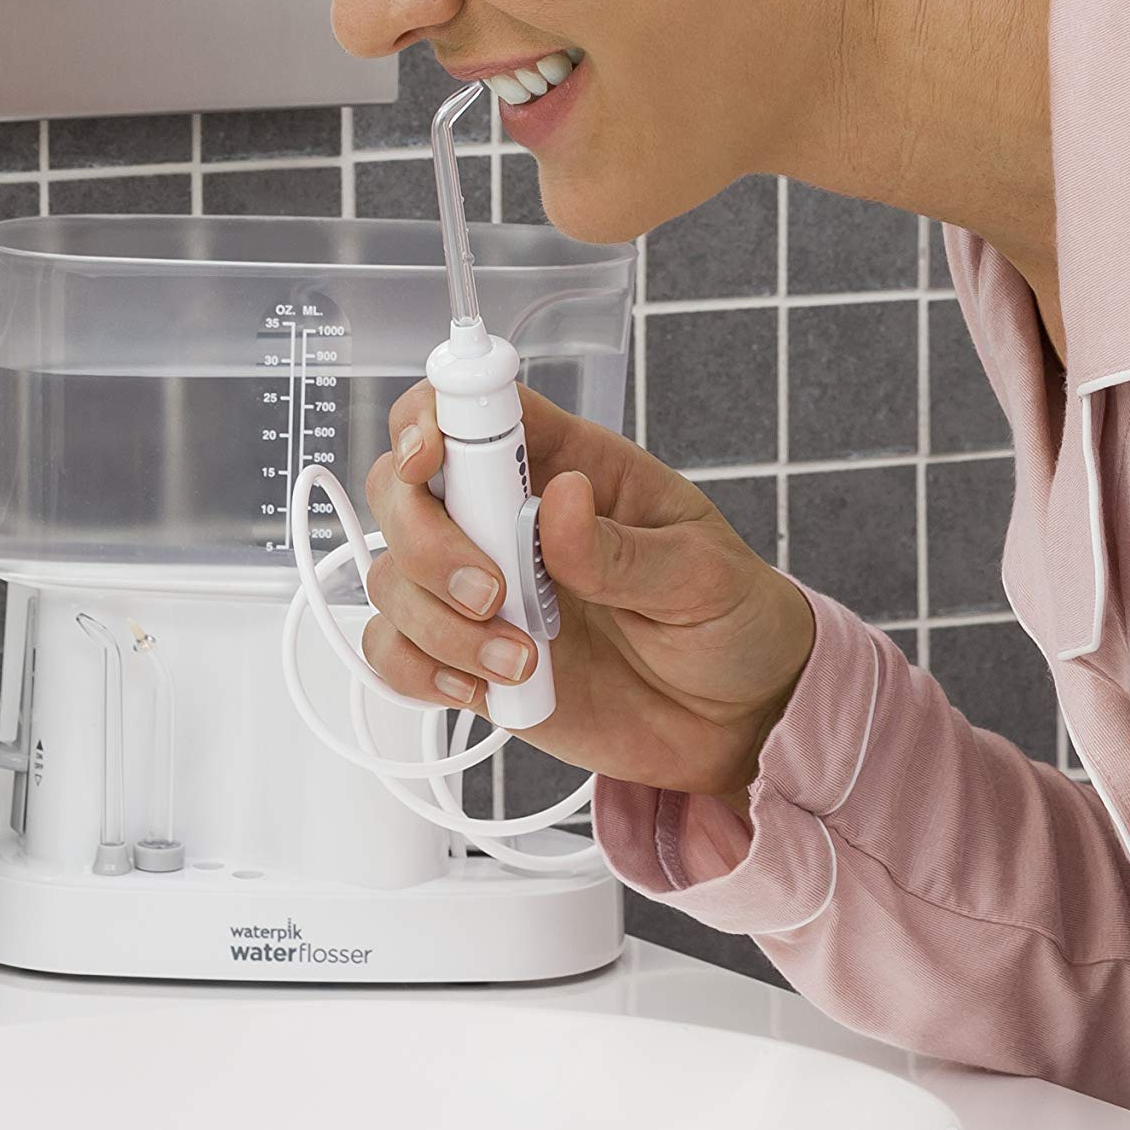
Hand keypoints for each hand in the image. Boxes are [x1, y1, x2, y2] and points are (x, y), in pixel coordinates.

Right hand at [362, 381, 814, 801]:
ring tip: (522, 661)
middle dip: (426, 541)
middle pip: (401, 489)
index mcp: (566, 465)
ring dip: (437, 624)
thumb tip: (562, 500)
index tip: (429, 456)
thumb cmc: (729, 621)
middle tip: (493, 594)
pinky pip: (394, 651)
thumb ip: (626, 549)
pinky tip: (484, 687)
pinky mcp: (469, 657)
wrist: (738, 721)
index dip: (428, 416)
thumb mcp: (704, 575)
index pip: (473, 408)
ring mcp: (481, 589)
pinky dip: (420, 670)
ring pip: (392, 576)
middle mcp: (506, 518)